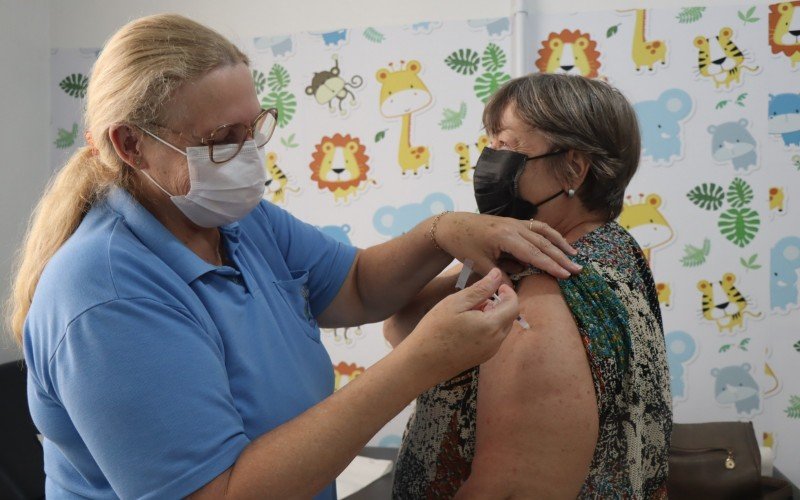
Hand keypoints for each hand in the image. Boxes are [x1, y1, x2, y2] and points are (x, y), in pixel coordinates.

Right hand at [402, 268, 518, 384]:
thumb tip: (498, 275)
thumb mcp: (456, 302)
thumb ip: (481, 288)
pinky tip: (465, 326)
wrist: (421, 362)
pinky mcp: (482, 357)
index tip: (494, 285)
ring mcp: (490, 352)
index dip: (507, 291)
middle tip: (476, 298)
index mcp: (492, 326)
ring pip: (501, 327)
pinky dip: (486, 327)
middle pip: (509, 316)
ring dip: (492, 315)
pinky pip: (492, 338)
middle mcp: (496, 341)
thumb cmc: (435, 329)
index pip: (514, 305)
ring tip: (467, 312)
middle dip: (498, 303)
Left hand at [434, 212, 580, 281]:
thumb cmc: (464, 246)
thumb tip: (515, 293)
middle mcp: (514, 227)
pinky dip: (550, 235)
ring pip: (543, 233)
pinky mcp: (514, 222)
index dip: (551, 265)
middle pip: (543, 244)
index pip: (534, 254)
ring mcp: (515, 223)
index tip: (566, 275)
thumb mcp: (479, 265)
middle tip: (578, 270)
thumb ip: (499, 278)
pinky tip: (558, 243)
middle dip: (561, 258)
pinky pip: (537, 227)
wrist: (452, 225)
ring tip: (574, 256)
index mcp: (506, 237)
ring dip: (560, 244)